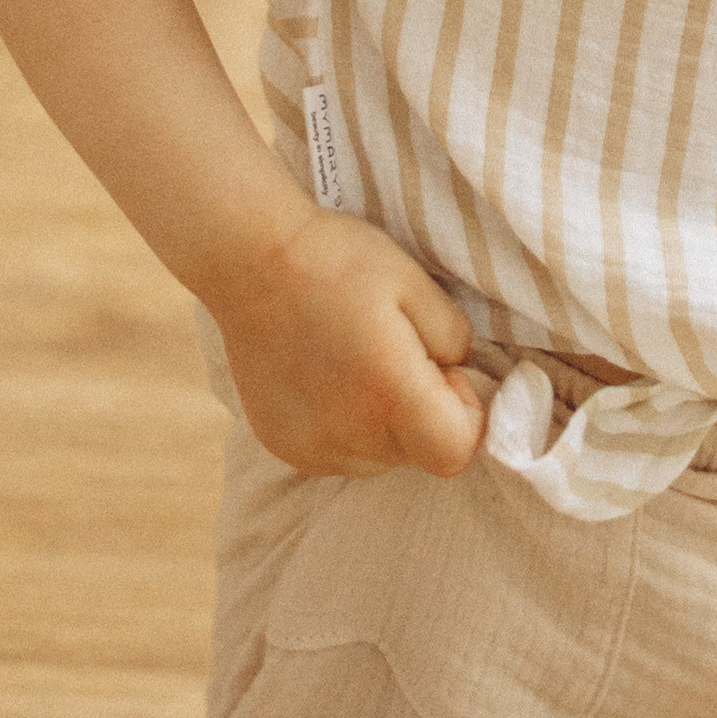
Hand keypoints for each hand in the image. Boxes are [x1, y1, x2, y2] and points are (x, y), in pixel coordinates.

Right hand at [205, 200, 492, 481]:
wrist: (250, 259)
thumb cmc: (338, 262)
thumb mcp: (416, 283)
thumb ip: (456, 339)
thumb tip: (458, 373)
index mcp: (388, 394)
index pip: (455, 453)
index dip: (466, 413)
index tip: (443, 369)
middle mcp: (349, 436)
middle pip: (417, 453)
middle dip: (424, 411)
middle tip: (397, 352)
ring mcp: (311, 448)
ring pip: (379, 458)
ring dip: (384, 423)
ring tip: (357, 362)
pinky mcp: (283, 446)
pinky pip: (339, 454)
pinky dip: (347, 427)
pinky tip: (328, 377)